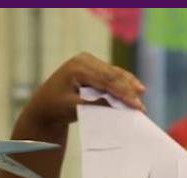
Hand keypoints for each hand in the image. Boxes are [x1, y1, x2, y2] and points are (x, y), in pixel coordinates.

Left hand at [26, 53, 146, 127]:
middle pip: (113, 75)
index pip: (106, 80)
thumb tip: (117, 104)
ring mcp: (88, 61)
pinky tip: (135, 88)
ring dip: (128, 84)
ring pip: (114, 73)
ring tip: (142, 93)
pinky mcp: (93, 67)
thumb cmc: (56, 108)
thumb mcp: (74, 108)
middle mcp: (84, 60)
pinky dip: (123, 82)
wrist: (44, 105)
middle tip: (141, 105)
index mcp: (77, 67)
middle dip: (128, 90)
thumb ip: (95, 104)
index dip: (123, 94)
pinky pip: (111, 74)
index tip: (136, 105)